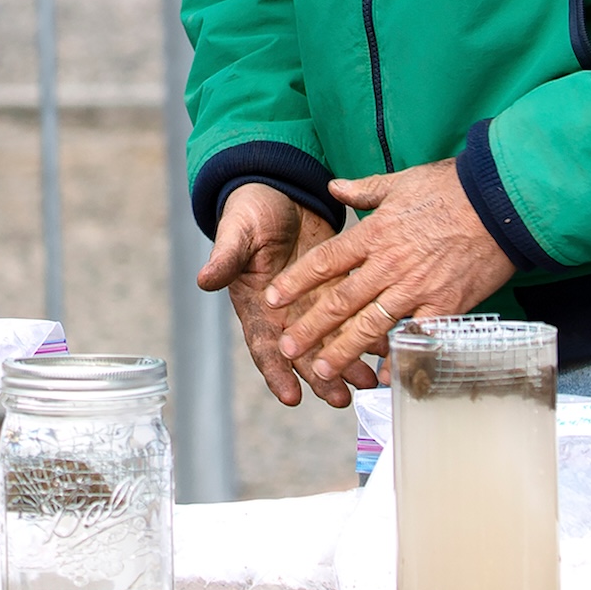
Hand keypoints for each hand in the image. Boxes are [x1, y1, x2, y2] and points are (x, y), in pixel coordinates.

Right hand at [197, 183, 358, 408]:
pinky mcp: (335, 286)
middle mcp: (285, 312)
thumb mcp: (237, 233)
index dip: (277, 372)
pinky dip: (368, 329)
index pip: (264, 345)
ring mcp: (311, 302)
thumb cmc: (250, 211)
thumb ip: (226, 258)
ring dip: (350, 361)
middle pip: (303, 353)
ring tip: (371, 382)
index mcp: (256, 304)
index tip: (291, 396)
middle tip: (342, 398)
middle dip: (322, 377)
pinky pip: (353, 314)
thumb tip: (203, 280)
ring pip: (332, 340)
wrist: (278, 191)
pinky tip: (388, 344)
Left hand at [266, 160, 516, 391]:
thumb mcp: (400, 182)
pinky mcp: (446, 303)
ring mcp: (417, 286)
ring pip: (371, 324)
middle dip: (310, 327)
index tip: (273, 299)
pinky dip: (402, 358)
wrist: (499, 200)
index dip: (296, 282)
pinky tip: (386, 377)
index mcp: (375, 233)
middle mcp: (389, 264)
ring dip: (344, 350)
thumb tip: (333, 187)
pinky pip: (417, 337)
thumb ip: (363, 190)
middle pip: (341, 300)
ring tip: (322, 370)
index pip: (325, 262)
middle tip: (287, 348)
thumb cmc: (450, 187)